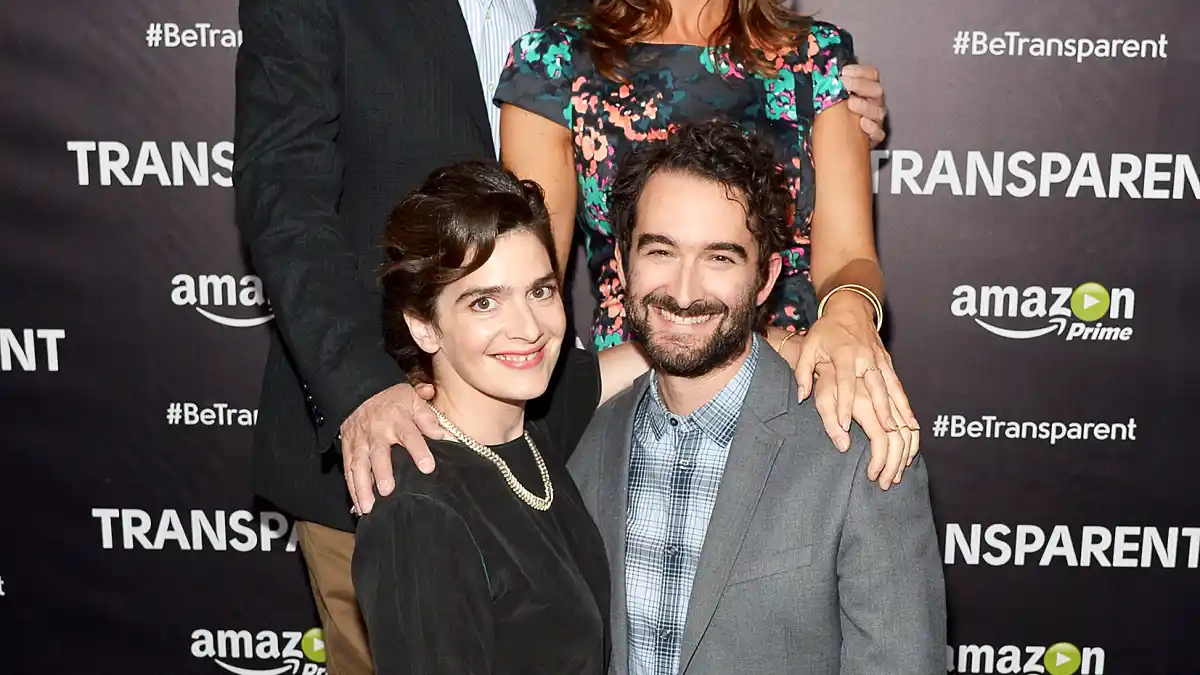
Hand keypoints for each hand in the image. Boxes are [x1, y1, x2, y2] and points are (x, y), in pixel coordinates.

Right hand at [340, 381, 440, 514]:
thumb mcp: (413, 400)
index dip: (418, 450)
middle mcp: (377, 432)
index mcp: (397, 419)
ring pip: (359, 465)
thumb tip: (448, 436)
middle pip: (378, 453)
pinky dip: (351, 489)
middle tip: (387, 491)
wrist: (360, 390)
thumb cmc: (393, 400)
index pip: (409, 435)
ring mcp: (360, 441)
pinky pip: (348, 470)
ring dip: (362, 487)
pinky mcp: (348, 449)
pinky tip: (358, 506)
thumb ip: (429, 419)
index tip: (427, 467)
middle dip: (382, 473)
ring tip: (368, 507)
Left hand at [793, 295, 918, 474]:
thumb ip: (802, 371)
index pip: (845, 382)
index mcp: (844, 353)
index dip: (845, 403)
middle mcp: (865, 357)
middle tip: (885, 431)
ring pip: (891, 387)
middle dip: (880, 409)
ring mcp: (879, 359)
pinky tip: (911, 421)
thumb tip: (801, 396)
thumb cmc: (826, 330)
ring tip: (905, 430)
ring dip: (898, 409)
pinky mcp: (887, 362)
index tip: (844, 425)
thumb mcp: (809, 345)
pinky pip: (897, 385)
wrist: (850, 308)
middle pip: (875, 386)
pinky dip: (905, 403)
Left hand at [841, 64, 886, 147]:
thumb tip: (820, 74)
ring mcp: (876, 119)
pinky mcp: (874, 136)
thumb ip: (833, 85)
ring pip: (878, 110)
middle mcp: (874, 102)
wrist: (836, 139)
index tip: (844, 71)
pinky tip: (862, 123)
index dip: (859, 71)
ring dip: (864, 105)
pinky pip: (878, 132)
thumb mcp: (834, 96)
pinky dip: (872, 128)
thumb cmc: (835, 113)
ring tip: (850, 103)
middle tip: (844, 84)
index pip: (871, 75)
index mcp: (867, 89)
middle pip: (876, 90)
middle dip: (860, 85)